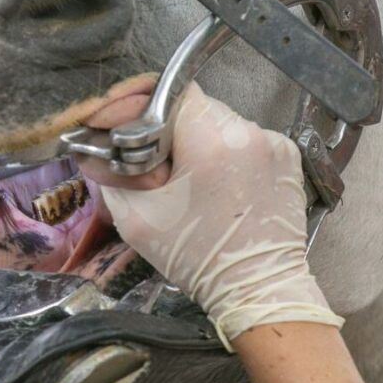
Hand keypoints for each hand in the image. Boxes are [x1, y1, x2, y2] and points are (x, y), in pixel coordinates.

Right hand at [79, 82, 341, 349]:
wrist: (256, 288)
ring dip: (201, 143)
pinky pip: (246, 141)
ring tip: (192, 181)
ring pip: (221, 124)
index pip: (172, 93)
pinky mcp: (289, 158)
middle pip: (197, 108)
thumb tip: (93, 149)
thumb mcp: (135, 219)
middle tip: (159, 165)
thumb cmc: (196, 258)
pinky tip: (221, 187)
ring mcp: (274, 144)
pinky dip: (228, 156)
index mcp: (210, 142)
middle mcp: (248, 134)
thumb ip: (110, 175)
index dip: (146, 110)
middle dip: (173, 131)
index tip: (133, 136)